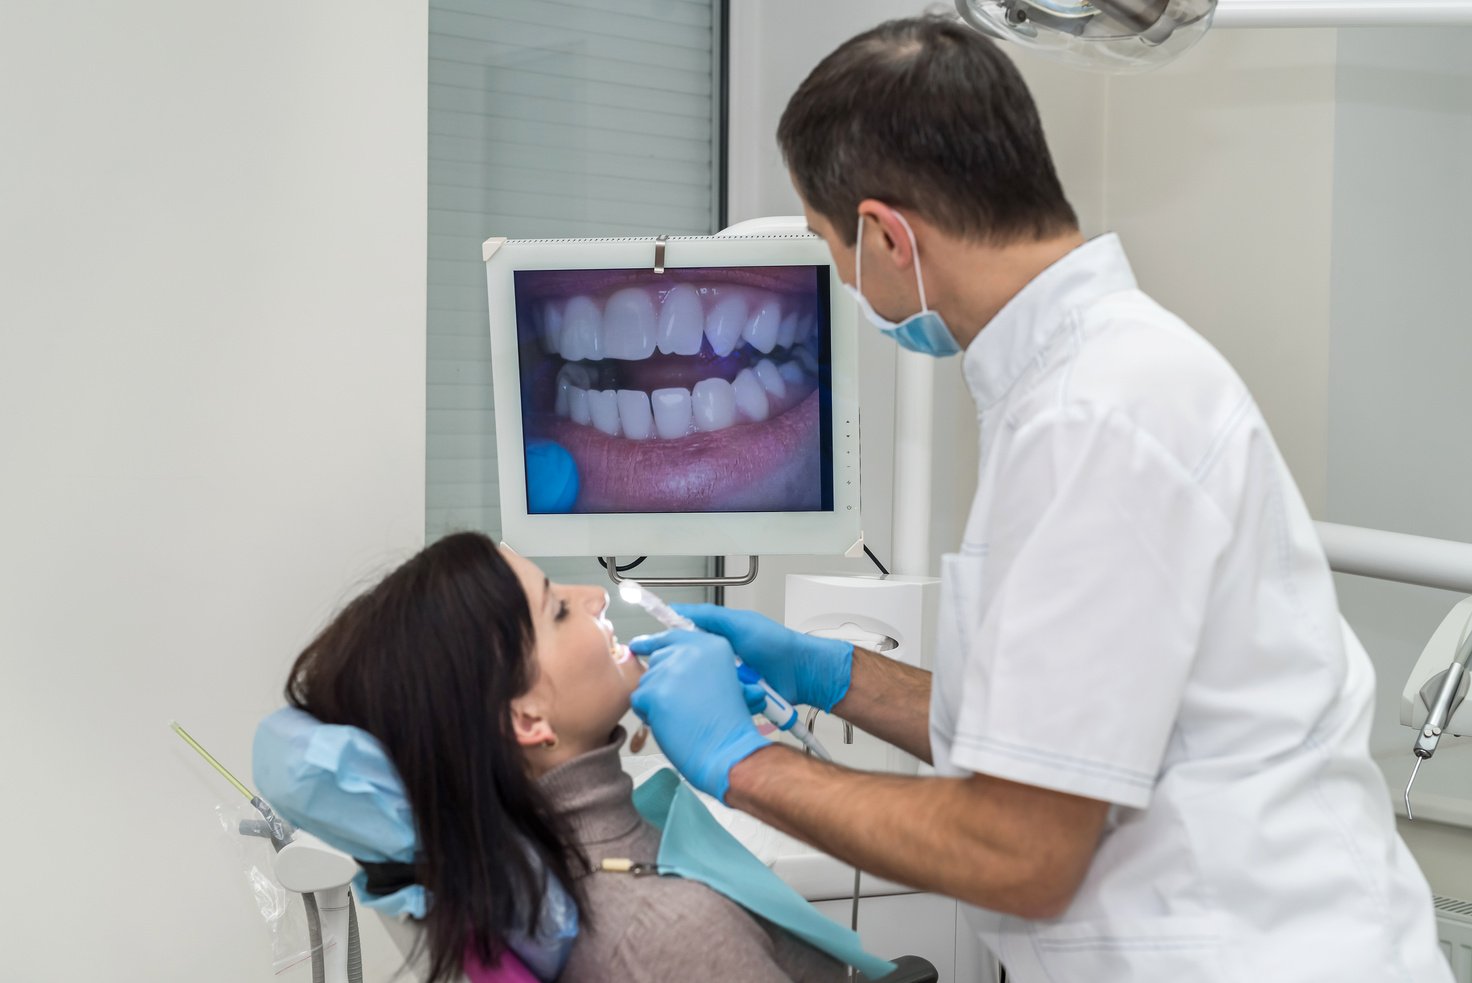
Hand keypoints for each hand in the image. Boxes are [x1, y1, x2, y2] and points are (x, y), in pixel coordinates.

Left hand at [629, 630, 771, 802]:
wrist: (727, 748)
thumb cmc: (727, 723)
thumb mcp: (722, 679)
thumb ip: (696, 665)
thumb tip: (661, 658)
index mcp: (711, 645)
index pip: (673, 636)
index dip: (654, 642)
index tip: (639, 645)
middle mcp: (690, 651)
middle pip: (658, 660)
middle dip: (662, 680)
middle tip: (678, 703)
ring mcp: (670, 670)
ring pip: (647, 681)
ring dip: (656, 698)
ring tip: (680, 714)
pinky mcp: (654, 692)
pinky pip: (638, 699)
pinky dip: (648, 713)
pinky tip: (669, 722)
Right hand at [671, 604, 853, 712]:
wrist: (801, 672)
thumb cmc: (776, 644)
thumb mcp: (739, 623)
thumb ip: (708, 616)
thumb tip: (677, 610)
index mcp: (718, 637)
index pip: (685, 639)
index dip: (673, 646)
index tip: (662, 651)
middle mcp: (721, 658)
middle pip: (692, 668)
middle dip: (699, 672)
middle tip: (712, 668)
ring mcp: (730, 679)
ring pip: (707, 688)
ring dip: (720, 687)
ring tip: (739, 681)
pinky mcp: (737, 697)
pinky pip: (724, 702)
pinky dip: (733, 700)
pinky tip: (744, 694)